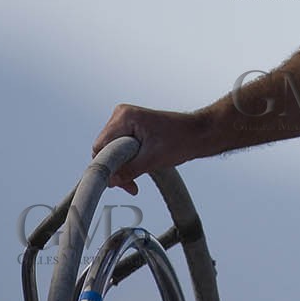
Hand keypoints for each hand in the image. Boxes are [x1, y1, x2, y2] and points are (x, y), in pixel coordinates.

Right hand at [91, 105, 205, 193]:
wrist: (198, 134)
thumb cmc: (182, 139)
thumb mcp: (152, 159)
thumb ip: (128, 170)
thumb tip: (111, 181)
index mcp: (125, 116)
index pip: (101, 146)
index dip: (106, 167)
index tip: (114, 182)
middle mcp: (122, 115)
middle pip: (105, 150)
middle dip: (116, 170)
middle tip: (130, 185)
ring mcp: (127, 121)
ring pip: (112, 152)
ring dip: (122, 169)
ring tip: (135, 181)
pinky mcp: (132, 129)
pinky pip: (120, 150)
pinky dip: (127, 163)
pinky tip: (136, 174)